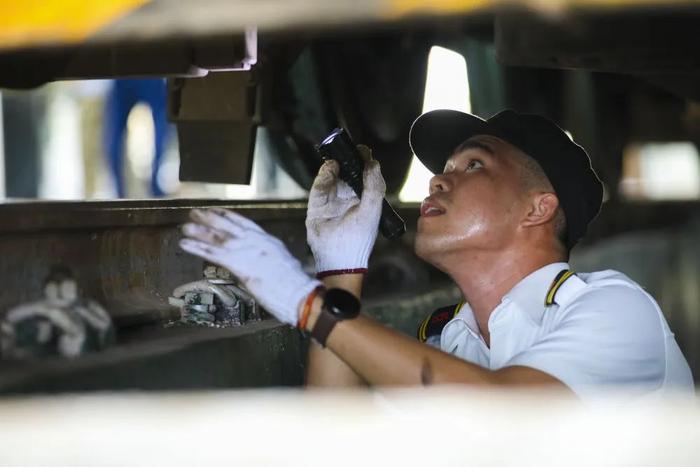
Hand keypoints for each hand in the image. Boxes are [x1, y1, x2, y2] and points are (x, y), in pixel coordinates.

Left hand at [179, 208, 320, 325]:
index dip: (228, 216)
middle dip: (210, 219)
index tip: (216, 211)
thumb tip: (258, 264)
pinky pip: (213, 253)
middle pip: (228, 226)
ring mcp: (247, 250)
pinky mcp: (238, 263)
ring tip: (185, 227)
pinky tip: (185, 244)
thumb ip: (268, 260)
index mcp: (268, 240)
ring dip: (199, 232)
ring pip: (218, 237)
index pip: (244, 223)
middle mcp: (256, 241)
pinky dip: (197, 248)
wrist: (299, 292)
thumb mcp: (283, 265)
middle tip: (194, 213)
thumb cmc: (295, 286)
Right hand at [306, 153, 385, 276]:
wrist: (339, 258)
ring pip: (332, 177)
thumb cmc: (360, 238)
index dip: (364, 162)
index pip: (365, 176)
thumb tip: (372, 163)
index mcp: (365, 200)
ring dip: (335, 167)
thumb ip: (373, 185)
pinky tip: (329, 169)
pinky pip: (319, 187)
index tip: (363, 151)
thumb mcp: (372, 209)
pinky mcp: (317, 206)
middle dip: (347, 161)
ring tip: (337, 160)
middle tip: (347, 149)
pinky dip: (323, 176)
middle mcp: (348, 199)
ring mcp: (332, 202)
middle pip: (347, 173)